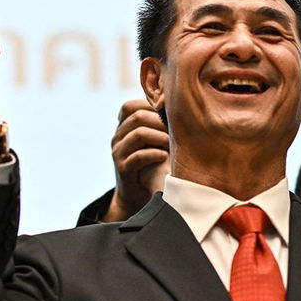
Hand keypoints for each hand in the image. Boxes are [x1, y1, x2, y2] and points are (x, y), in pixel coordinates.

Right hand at [103, 99, 169, 221]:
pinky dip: (155, 154)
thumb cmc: (152, 164)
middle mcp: (117, 137)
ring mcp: (118, 153)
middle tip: (177, 129)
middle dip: (160, 121)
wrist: (137, 194)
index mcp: (123, 128)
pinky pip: (139, 156)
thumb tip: (182, 106)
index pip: (130, 106)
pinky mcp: (123, 169)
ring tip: (172, 144)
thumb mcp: (153, 141)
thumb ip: (158, 125)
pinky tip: (165, 157)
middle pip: (137, 116)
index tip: (168, 115)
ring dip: (160, 137)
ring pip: (138, 134)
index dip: (149, 106)